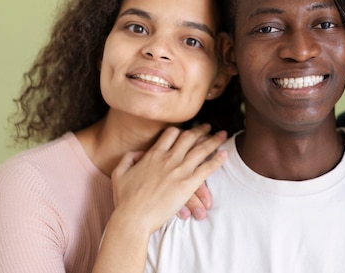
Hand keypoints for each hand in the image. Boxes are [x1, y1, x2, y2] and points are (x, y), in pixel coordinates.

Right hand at [111, 124, 227, 234]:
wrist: (133, 217)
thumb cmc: (125, 199)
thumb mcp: (119, 174)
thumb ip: (128, 159)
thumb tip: (137, 153)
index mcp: (153, 154)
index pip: (170, 134)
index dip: (180, 130)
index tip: (187, 129)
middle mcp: (168, 158)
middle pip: (189, 137)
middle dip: (200, 130)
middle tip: (209, 127)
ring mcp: (179, 170)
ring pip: (201, 149)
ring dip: (214, 140)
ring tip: (223, 135)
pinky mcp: (188, 184)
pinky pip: (207, 168)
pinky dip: (217, 160)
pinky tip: (225, 154)